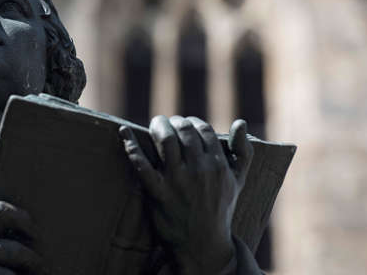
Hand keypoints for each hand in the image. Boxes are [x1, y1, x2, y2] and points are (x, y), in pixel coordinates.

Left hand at [119, 116, 253, 273]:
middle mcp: (199, 170)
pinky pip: (142, 165)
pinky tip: (124, 132)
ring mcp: (178, 182)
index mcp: (219, 165)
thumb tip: (241, 121)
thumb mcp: (238, 181)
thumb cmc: (221, 208)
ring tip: (155, 124)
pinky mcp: (158, 194)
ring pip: (165, 141)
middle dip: (174, 121)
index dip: (192, 122)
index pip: (204, 129)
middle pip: (184, 131)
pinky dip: (131, 145)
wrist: (204, 244)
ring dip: (158, 126)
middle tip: (167, 123)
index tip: (184, 124)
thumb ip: (243, 151)